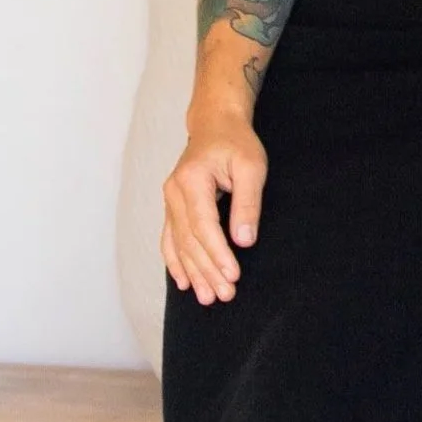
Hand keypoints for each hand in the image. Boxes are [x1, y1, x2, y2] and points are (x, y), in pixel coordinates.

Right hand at [162, 113, 267, 303]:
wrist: (215, 124)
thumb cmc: (236, 143)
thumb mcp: (251, 167)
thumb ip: (248, 203)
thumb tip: (244, 240)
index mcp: (192, 180)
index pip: (203, 226)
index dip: (217, 254)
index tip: (232, 275)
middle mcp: (174, 192)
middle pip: (189, 240)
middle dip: (206, 271)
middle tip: (225, 295)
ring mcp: (169, 200)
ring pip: (178, 244)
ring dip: (192, 272)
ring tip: (207, 298)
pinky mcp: (172, 206)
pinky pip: (169, 238)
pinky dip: (175, 261)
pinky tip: (182, 281)